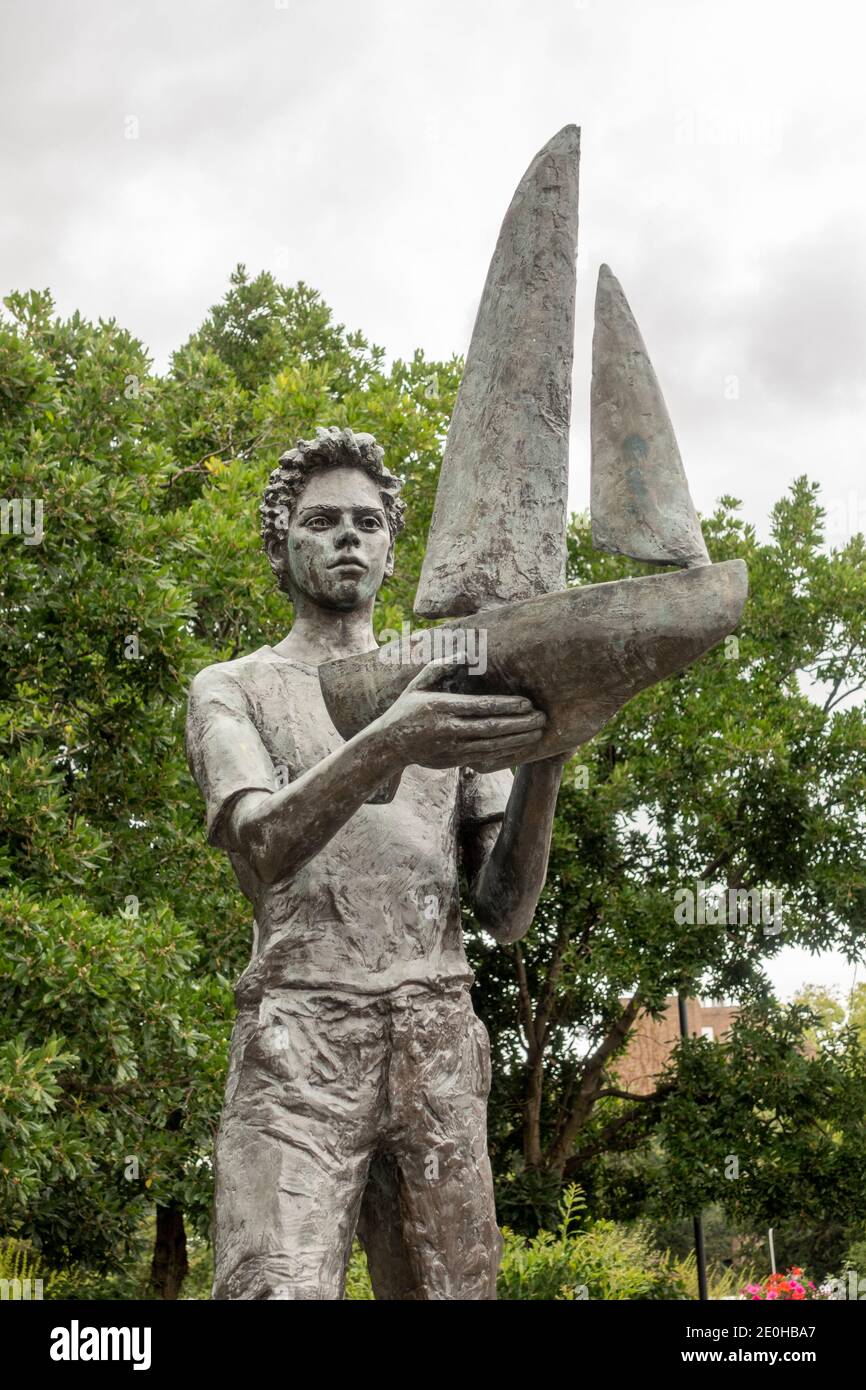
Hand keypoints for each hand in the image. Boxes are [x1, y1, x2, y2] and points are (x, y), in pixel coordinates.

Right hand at [375, 654, 546, 769]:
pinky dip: (505, 752)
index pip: (481, 707)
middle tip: (542, 717)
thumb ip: (441, 667)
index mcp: (442, 707)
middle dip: (519, 724)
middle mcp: (449, 729)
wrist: (389, 745)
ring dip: (517, 739)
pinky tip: (521, 746)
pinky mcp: (454, 761)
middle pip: (491, 728)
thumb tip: (466, 655)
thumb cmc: (406, 708)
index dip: (506, 706)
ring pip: (492, 745)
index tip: (527, 703)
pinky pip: (485, 757)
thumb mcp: (418, 684)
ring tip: (538, 732)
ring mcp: (452, 747)